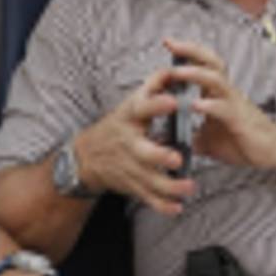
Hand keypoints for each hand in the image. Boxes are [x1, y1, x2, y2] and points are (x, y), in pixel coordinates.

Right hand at [76, 68, 194, 214]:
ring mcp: (130, 167)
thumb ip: (153, 88)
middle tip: (177, 158)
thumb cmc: (117, 127)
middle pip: (143, 152)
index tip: (172, 100)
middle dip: (159, 156)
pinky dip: (162, 205)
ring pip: (150, 180)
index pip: (142, 108)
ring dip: (169, 186)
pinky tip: (176, 207)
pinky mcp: (133, 185)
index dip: (156, 104)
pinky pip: (148, 198)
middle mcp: (129, 145)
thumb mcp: (130, 104)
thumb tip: (171, 68)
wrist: (87, 157)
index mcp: (130, 120)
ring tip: (188, 187)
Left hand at [165, 38, 275, 169]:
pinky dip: (209, 105)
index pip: (203, 64)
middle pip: (210, 62)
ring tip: (176, 72)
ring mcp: (235, 104)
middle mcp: (227, 93)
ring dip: (195, 74)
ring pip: (216, 80)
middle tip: (171, 43)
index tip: (168, 42)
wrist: (275, 151)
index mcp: (218, 94)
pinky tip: (195, 105)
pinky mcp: (241, 120)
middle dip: (190, 50)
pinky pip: (225, 108)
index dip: (187, 52)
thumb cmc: (243, 141)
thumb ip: (190, 136)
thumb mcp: (208, 140)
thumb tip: (168, 142)